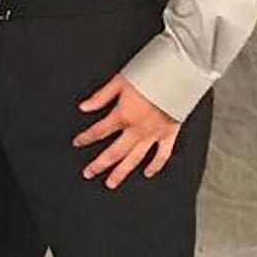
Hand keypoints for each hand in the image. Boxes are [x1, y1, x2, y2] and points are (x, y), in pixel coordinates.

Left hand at [74, 72, 179, 187]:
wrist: (179, 74)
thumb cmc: (151, 74)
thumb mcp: (119, 81)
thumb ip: (100, 97)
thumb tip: (84, 107)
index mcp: (123, 115)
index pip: (99, 131)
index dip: (86, 138)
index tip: (77, 143)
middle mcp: (137, 129)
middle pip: (114, 152)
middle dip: (99, 164)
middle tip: (89, 173)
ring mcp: (154, 135)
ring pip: (135, 159)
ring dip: (121, 172)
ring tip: (111, 183)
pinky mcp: (170, 134)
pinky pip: (162, 155)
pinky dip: (154, 166)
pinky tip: (147, 173)